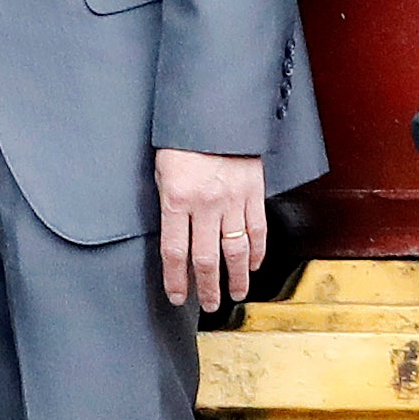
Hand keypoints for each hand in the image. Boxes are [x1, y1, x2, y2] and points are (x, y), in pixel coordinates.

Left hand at [155, 147, 267, 310]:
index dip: (175, 279)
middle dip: (207, 287)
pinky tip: (253, 265)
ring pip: (235, 250)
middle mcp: (205, 205)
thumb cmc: (182, 142)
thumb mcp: (161, 173)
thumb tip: (174, 239)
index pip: (174, 252)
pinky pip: (256, 229)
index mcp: (175, 201)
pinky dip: (256, 251)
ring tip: (235, 294)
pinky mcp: (253, 193)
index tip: (177, 297)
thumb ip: (168, 206)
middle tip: (209, 305)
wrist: (215, 114)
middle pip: (205, 258)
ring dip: (236, 276)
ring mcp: (232, 200)